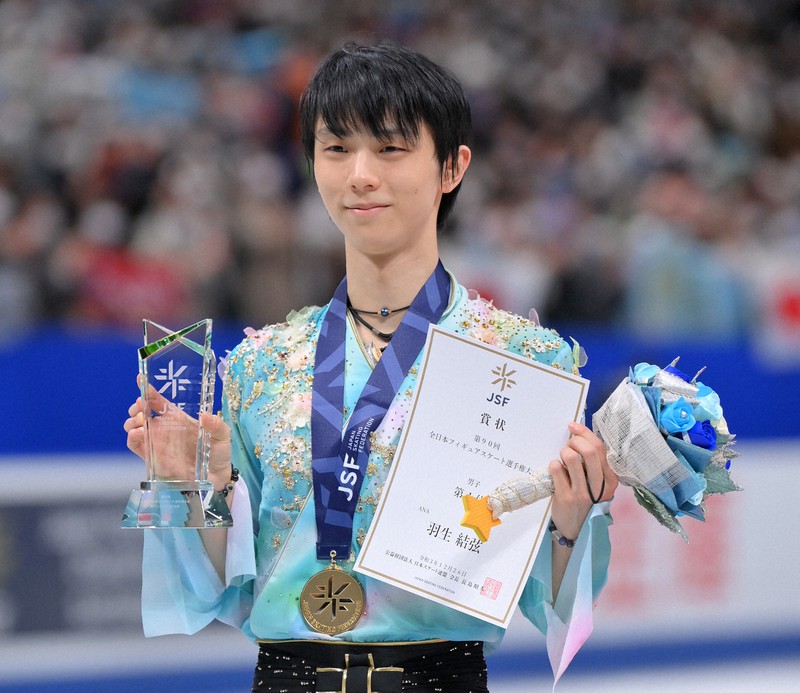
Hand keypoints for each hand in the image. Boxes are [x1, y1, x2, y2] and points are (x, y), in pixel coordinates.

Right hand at [123, 381, 232, 488]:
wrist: (215, 478)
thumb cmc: (218, 453)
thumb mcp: (223, 435)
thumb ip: (217, 425)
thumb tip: (206, 416)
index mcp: (178, 418)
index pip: (159, 401)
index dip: (149, 391)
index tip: (140, 380)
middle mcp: (164, 428)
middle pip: (142, 411)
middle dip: (136, 406)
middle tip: (140, 406)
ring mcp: (157, 442)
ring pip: (135, 426)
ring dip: (132, 420)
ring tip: (140, 420)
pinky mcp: (152, 458)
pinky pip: (136, 445)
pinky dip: (132, 437)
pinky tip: (138, 433)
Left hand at [548, 421, 617, 541]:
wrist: (575, 531)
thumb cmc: (585, 503)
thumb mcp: (596, 487)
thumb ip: (593, 467)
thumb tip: (578, 438)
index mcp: (610, 481)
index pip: (600, 449)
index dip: (585, 434)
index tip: (573, 427)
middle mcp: (599, 486)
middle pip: (589, 451)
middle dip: (575, 440)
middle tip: (568, 443)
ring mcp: (582, 493)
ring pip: (572, 458)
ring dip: (564, 452)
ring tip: (562, 458)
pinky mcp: (566, 497)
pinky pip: (557, 470)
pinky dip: (554, 465)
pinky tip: (555, 470)